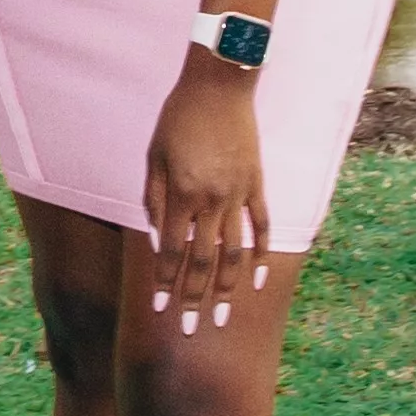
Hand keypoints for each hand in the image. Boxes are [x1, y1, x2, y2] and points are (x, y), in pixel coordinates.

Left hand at [141, 53, 271, 315]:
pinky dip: (260, 254)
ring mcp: (239, 194)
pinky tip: (256, 279)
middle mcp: (212, 200)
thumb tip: (158, 241)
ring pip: (234, 252)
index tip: (161, 311)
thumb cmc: (178, 118)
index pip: (172, 252)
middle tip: (193, 331)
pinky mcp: (257, 184)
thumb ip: (154, 200)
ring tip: (222, 317)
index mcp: (182, 193)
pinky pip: (261, 225)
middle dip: (195, 299)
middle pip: (203, 261)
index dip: (166, 284)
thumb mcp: (153, 156)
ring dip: (227, 288)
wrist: (219, 85)